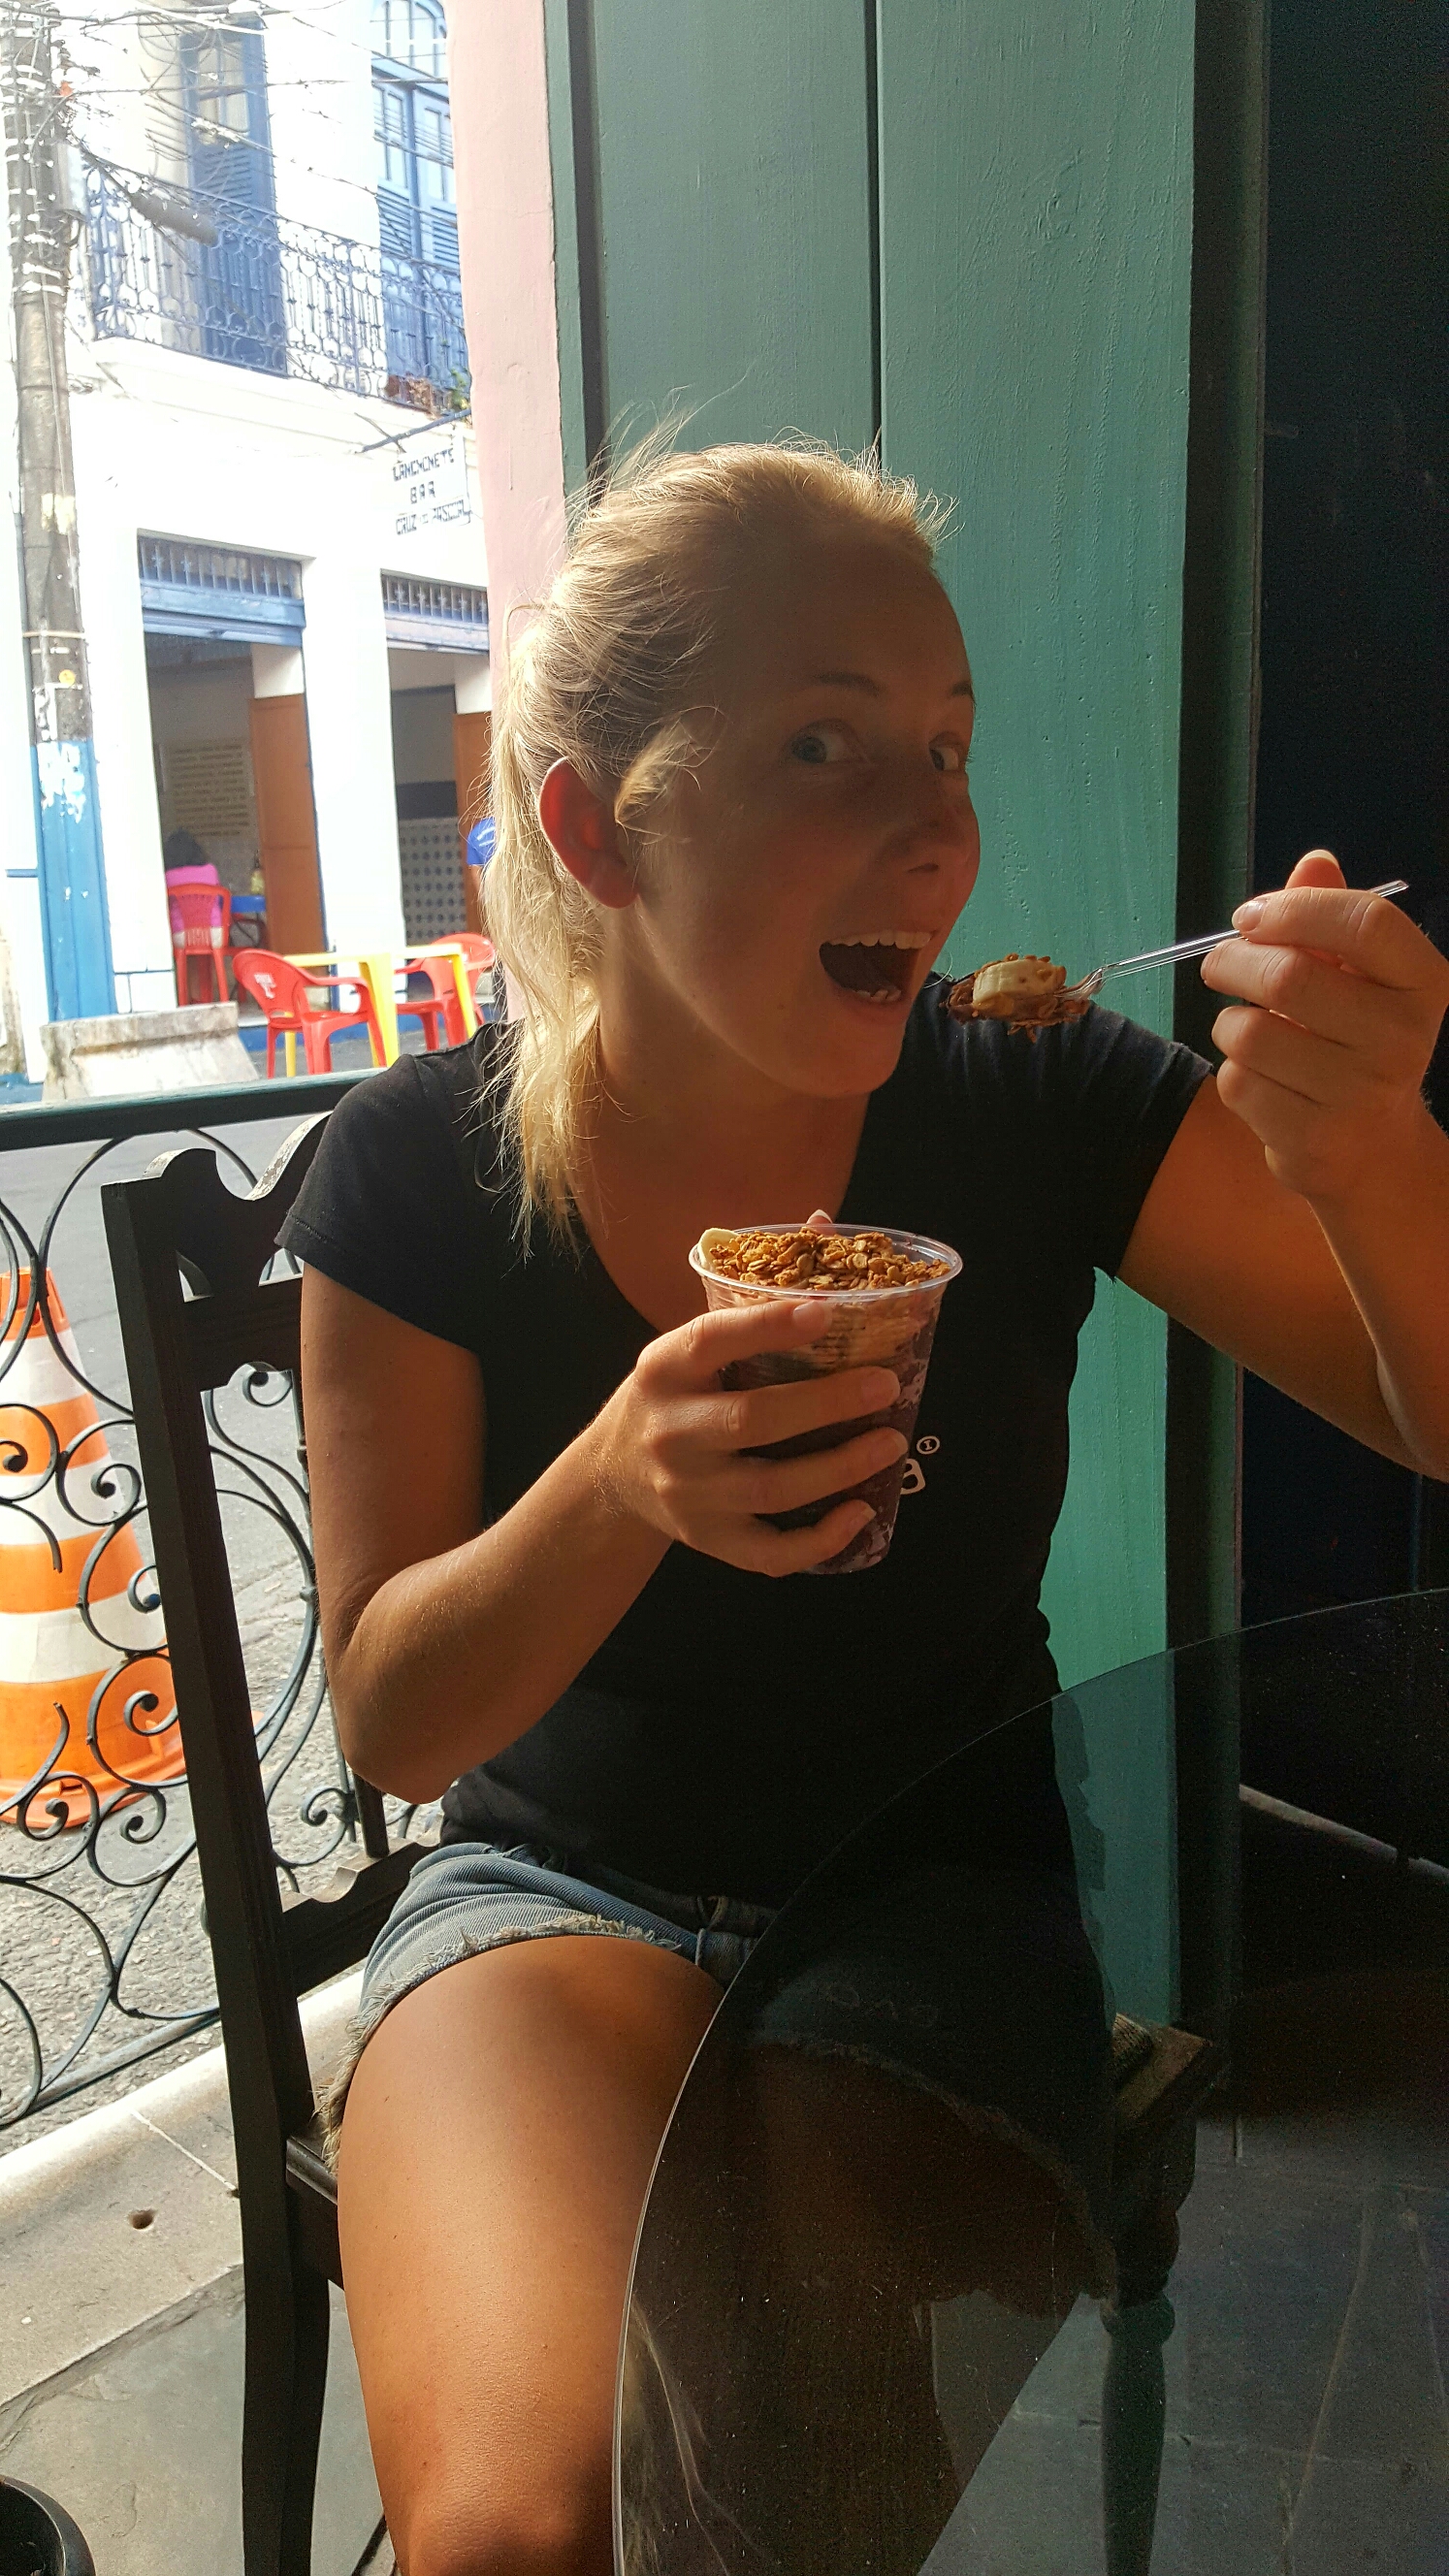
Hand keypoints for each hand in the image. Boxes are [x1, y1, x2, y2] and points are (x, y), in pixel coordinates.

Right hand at [592, 1299, 904, 1574]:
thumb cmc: (676, 1394)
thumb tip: (823, 1223)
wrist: (613, 1475)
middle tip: (886, 1385)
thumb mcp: (692, 1344)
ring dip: (839, 1468)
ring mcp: (687, 1492)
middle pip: (752, 1420)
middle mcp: (669, 1430)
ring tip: (890, 1442)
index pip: (712, 1339)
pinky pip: (768, 1553)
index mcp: (664, 1368)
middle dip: (826, 1404)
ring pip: (771, 1489)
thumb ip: (755, 1296)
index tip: (825, 1311)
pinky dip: (819, 1540)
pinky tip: (861, 1513)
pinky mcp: (706, 1539)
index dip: (768, 1325)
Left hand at [1199, 849, 1448, 1204]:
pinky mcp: (1315, 1138)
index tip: (1250, 917)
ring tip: (1247, 1030)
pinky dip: (1233, 1073)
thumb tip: (1315, 862)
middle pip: (1289, 976)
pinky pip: (1239, 1083)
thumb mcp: (1358, 977)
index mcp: (1423, 983)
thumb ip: (1332, 919)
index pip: (1365, 921)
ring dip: (1229, 1024)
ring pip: (1249, 1032)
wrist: (1372, 1149)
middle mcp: (1403, 1037)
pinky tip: (1260, 1079)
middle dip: (1233, 961)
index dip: (1294, 909)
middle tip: (1219, 964)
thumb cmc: (1356, 1043)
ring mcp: (1361, 1092)